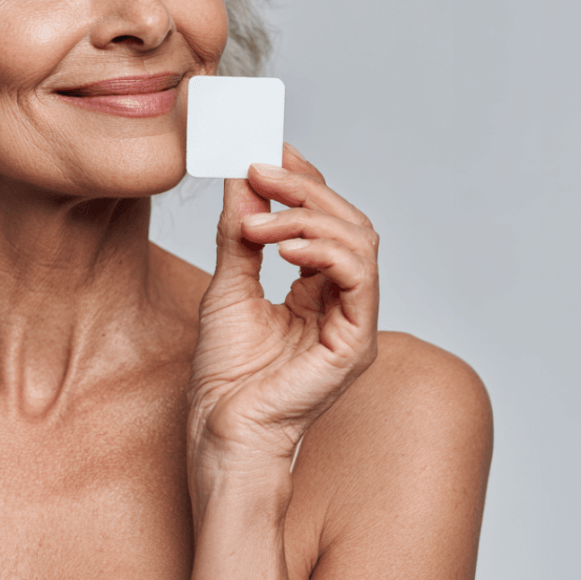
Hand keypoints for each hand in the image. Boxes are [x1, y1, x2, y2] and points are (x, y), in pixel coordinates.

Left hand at [187, 143, 379, 478]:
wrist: (221, 428)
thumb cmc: (226, 373)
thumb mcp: (227, 283)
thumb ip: (240, 232)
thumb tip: (243, 179)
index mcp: (317, 290)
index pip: (325, 221)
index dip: (303, 181)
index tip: (268, 151)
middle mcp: (343, 303)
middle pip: (349, 223)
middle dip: (305, 189)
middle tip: (261, 171)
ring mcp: (354, 322)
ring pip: (359, 242)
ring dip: (307, 218)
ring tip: (259, 221)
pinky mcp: (356, 342)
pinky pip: (358, 278)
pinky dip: (324, 250)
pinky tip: (285, 246)